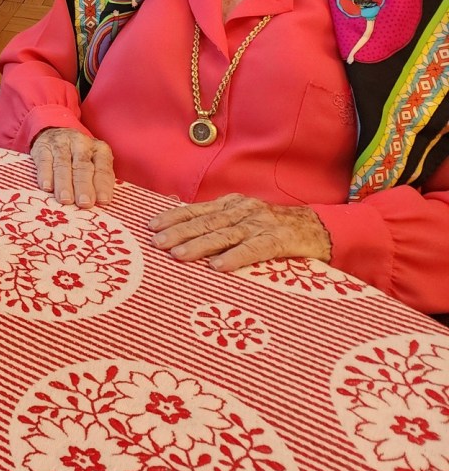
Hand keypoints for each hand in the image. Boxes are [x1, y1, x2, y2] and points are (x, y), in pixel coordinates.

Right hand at [31, 127, 114, 205]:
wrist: (55, 134)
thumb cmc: (79, 158)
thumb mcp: (94, 164)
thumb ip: (97, 181)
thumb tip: (99, 203)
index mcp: (99, 149)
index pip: (103, 168)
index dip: (103, 185)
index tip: (103, 201)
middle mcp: (81, 143)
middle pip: (82, 166)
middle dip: (84, 186)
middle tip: (84, 202)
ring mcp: (60, 143)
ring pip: (62, 164)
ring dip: (64, 184)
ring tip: (66, 199)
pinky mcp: (43, 146)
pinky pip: (44, 161)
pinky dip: (45, 175)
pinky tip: (47, 187)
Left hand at [148, 193, 330, 272]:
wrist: (319, 229)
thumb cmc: (273, 227)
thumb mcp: (241, 217)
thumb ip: (214, 218)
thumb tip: (176, 213)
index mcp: (232, 204)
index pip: (196, 210)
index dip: (174, 217)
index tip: (152, 226)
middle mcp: (243, 210)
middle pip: (206, 222)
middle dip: (179, 232)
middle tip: (158, 243)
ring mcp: (261, 224)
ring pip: (225, 235)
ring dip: (200, 245)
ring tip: (178, 255)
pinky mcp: (279, 240)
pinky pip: (254, 249)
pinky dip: (234, 257)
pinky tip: (217, 266)